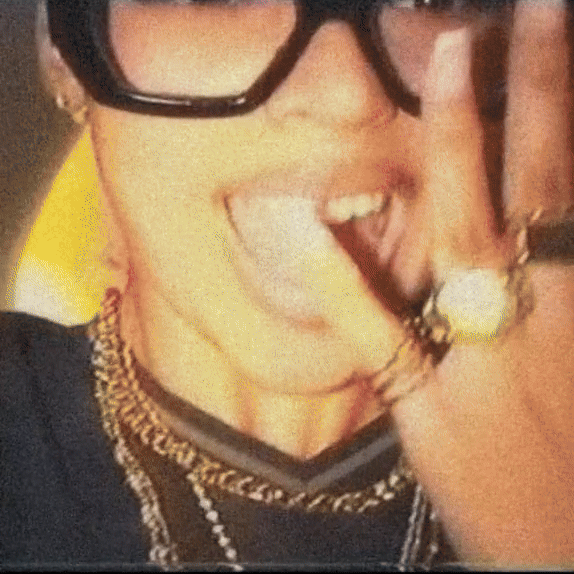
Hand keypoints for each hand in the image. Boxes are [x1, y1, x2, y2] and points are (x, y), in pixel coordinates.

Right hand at [391, 0, 573, 565]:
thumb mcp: (405, 408)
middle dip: (539, 87)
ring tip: (571, 44)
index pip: (461, 201)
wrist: (565, 543)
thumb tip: (312, 242)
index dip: (455, 124)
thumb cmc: (479, 481)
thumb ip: (360, 320)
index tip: (452, 46)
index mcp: (478, 317)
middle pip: (540, 178)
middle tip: (542, 7)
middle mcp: (543, 299)